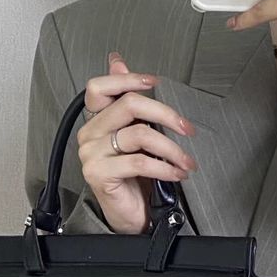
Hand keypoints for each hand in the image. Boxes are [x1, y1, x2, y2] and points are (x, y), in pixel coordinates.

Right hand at [77, 52, 196, 234]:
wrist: (129, 214)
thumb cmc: (133, 178)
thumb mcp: (135, 136)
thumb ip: (127, 103)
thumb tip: (117, 62)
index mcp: (95, 121)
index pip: (99, 87)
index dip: (128, 79)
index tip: (155, 83)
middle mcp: (89, 135)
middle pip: (128, 104)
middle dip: (166, 114)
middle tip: (186, 128)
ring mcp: (91, 155)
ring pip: (139, 134)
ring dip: (171, 148)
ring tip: (186, 160)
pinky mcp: (99, 174)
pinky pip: (139, 162)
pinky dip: (164, 167)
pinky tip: (176, 173)